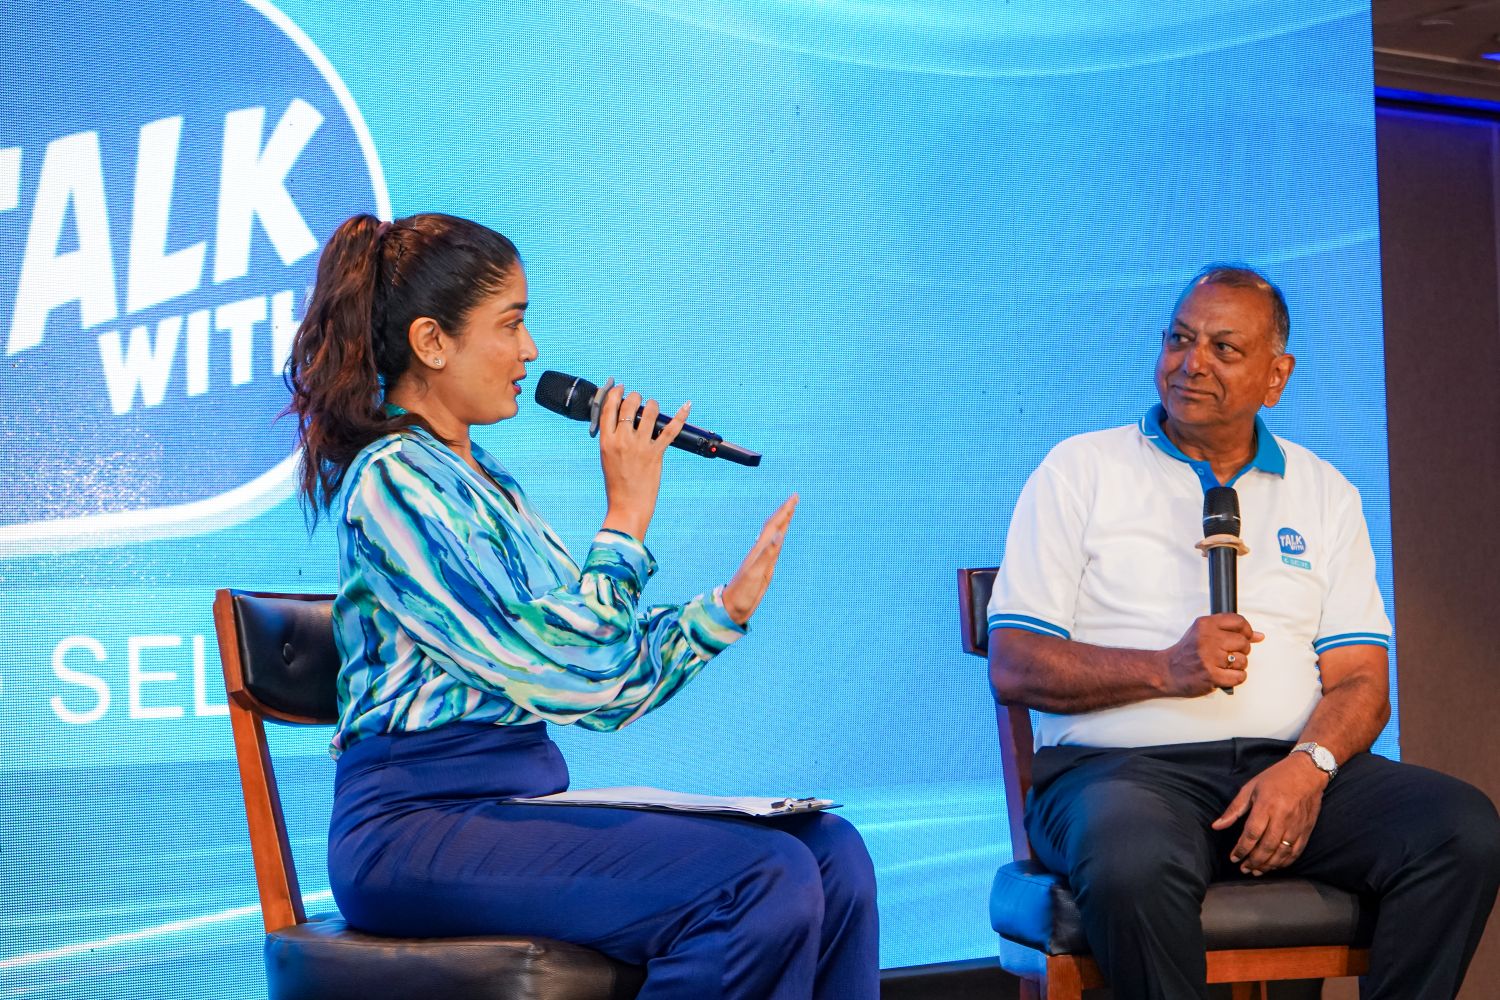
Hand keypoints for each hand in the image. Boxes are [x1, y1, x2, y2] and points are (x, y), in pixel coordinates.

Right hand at [598, 382, 690, 541]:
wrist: (627, 506)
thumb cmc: (617, 485)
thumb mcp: (607, 458)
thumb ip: (612, 439)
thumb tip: (621, 421)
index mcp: (606, 441)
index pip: (609, 408)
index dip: (615, 394)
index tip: (620, 388)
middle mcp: (622, 440)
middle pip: (629, 405)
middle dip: (635, 396)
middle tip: (638, 398)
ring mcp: (640, 446)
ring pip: (650, 412)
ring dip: (653, 405)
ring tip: (653, 407)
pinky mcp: (656, 454)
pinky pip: (670, 430)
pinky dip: (680, 416)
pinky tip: (686, 406)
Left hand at [722, 495, 798, 625]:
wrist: (732, 607)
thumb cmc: (742, 592)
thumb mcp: (755, 573)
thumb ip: (767, 554)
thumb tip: (779, 534)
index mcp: (759, 549)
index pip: (774, 524)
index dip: (784, 510)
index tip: (794, 497)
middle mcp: (761, 551)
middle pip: (774, 526)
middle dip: (785, 511)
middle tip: (795, 498)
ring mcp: (763, 559)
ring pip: (775, 535)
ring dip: (783, 522)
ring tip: (790, 511)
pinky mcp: (765, 568)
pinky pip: (775, 548)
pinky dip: (780, 538)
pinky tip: (781, 536)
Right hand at [1161, 614, 1262, 696]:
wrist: (1166, 671)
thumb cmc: (1185, 653)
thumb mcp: (1202, 633)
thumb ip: (1229, 631)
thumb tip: (1258, 636)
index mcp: (1205, 625)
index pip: (1238, 622)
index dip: (1247, 631)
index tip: (1245, 637)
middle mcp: (1208, 639)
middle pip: (1244, 643)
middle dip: (1241, 651)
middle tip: (1228, 655)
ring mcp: (1209, 658)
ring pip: (1243, 661)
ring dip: (1237, 666)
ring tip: (1223, 666)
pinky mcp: (1212, 676)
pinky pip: (1240, 676)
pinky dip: (1235, 678)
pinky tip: (1224, 675)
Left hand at [1211, 755, 1327, 875]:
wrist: (1308, 772)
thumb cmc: (1276, 777)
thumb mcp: (1250, 788)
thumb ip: (1234, 809)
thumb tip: (1216, 826)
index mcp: (1266, 806)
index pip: (1252, 834)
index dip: (1241, 849)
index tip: (1233, 858)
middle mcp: (1282, 818)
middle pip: (1266, 846)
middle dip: (1253, 861)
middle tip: (1243, 869)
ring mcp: (1296, 826)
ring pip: (1281, 852)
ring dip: (1268, 865)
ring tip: (1256, 871)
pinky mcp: (1306, 830)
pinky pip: (1296, 851)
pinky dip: (1285, 862)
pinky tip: (1275, 866)